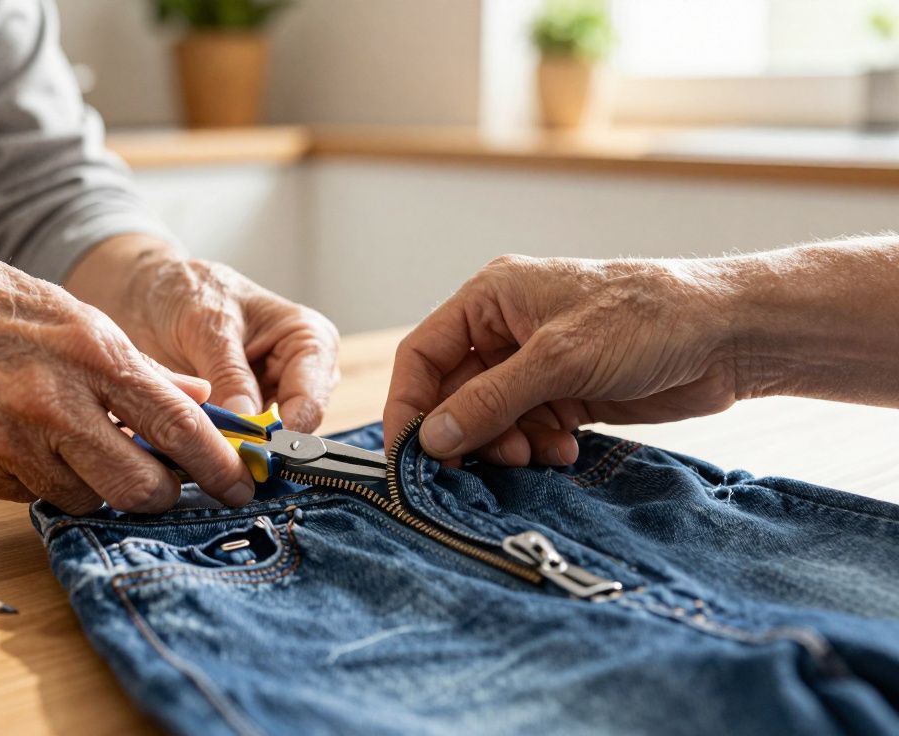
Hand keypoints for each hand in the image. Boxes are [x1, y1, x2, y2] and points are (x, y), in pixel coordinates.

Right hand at [0, 238, 256, 512]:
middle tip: (162, 482)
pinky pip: (31, 495)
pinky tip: (24, 439)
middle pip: (138, 489)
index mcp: (90, 352)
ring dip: (95, 484)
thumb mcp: (71, 313)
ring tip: (74, 441)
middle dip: (160, 494)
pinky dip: (42, 478)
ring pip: (84, 499)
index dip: (217, 466)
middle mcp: (52, 402)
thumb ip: (137, 365)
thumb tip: (197, 400)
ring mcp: (6, 442)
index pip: (177, 426)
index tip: (240, 485)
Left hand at [67, 237, 339, 432]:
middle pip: (294, 431)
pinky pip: (238, 445)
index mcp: (310, 341)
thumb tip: (247, 424)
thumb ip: (228, 373)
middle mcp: (302, 376)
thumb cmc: (188, 290)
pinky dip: (217, 451)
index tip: (245, 455)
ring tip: (197, 454)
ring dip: (233, 453)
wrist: (151, 293)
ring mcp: (274, 399)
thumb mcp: (206, 324)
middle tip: (217, 463)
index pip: (310, 402)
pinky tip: (191, 451)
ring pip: (266, 445)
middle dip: (256, 449)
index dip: (282, 435)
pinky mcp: (245, 418)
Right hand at [385, 255, 738, 465]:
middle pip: (454, 392)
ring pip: (489, 418)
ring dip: (504, 444)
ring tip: (534, 455)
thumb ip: (491, 400)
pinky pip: (527, 430)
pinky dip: (536, 448)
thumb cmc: (647, 319)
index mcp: (491, 299)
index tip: (407, 453)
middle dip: (465, 431)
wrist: (729, 336)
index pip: (424, 354)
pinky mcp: (566, 393)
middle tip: (481, 463)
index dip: (409, 404)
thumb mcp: (559, 359)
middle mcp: (506, 329)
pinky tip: (564, 451)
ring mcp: (536, 363)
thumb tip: (433, 437)